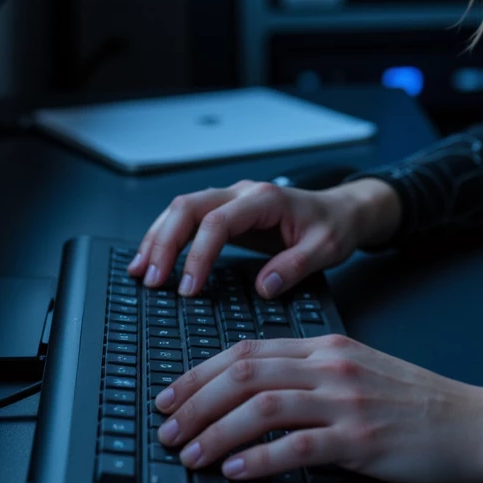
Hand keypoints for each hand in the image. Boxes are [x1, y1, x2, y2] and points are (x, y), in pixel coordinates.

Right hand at [126, 177, 398, 299]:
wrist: (342, 209)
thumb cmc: (334, 226)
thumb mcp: (325, 248)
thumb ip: (295, 266)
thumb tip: (263, 287)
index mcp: (265, 200)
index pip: (218, 221)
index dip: (198, 254)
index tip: (188, 289)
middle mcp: (243, 193)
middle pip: (189, 207)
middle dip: (164, 242)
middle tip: (152, 280)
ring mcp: (232, 199)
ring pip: (182, 208)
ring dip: (158, 237)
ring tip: (140, 271)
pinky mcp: (227, 211)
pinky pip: (188, 217)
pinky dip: (165, 235)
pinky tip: (151, 257)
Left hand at [153, 332, 482, 482]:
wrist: (476, 423)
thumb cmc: (421, 405)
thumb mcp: (363, 373)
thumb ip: (315, 377)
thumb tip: (259, 398)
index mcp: (330, 347)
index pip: (249, 349)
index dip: (202, 371)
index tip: (172, 393)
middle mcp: (332, 366)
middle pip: (246, 371)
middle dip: (195, 400)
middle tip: (167, 425)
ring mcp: (346, 401)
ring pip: (263, 404)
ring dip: (216, 430)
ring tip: (189, 452)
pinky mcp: (361, 438)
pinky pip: (298, 445)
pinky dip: (260, 458)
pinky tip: (235, 471)